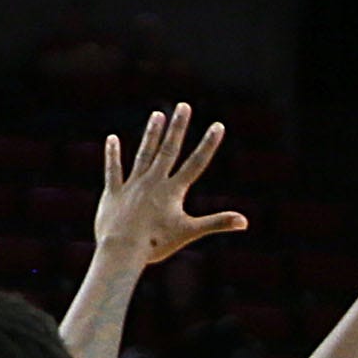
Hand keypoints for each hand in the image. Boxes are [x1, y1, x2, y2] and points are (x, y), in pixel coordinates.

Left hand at [93, 102, 248, 266]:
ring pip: (144, 155)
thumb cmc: (156, 244)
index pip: (195, 163)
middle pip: (168, 150)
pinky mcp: (114, 193)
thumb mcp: (190, 232)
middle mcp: (153, 182)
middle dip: (178, 128)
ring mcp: (133, 186)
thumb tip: (245, 222)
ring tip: (157, 115)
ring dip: (152, 135)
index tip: (217, 125)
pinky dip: (112, 155)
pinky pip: (113, 171)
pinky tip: (112, 139)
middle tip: (184, 106)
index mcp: (173, 191)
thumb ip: (217, 223)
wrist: (122, 251)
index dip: (208, 144)